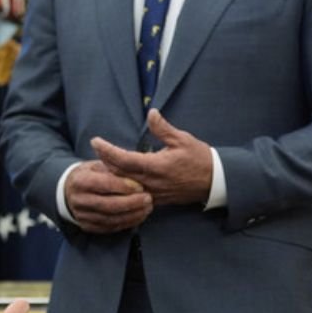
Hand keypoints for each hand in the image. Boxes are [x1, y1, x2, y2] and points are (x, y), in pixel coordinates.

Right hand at [64, 160, 152, 232]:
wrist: (69, 191)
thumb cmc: (89, 175)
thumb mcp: (97, 166)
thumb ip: (114, 171)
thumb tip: (135, 180)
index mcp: (80, 181)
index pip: (104, 184)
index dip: (124, 186)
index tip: (141, 186)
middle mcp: (78, 200)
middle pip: (108, 205)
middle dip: (131, 203)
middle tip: (148, 198)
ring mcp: (81, 215)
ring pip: (111, 218)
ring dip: (132, 215)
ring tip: (147, 208)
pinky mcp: (87, 226)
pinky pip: (110, 227)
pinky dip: (127, 223)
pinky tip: (138, 216)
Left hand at [92, 109, 212, 205]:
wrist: (215, 182)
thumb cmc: (199, 158)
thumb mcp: (183, 139)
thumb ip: (163, 128)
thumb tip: (151, 113)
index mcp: (156, 166)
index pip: (123, 159)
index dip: (107, 150)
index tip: (95, 141)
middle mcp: (151, 182)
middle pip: (118, 173)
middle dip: (104, 160)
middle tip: (95, 148)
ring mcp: (153, 193)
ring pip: (124, 185)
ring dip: (110, 173)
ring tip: (100, 160)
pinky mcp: (156, 199)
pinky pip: (132, 193)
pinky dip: (122, 184)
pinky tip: (115, 176)